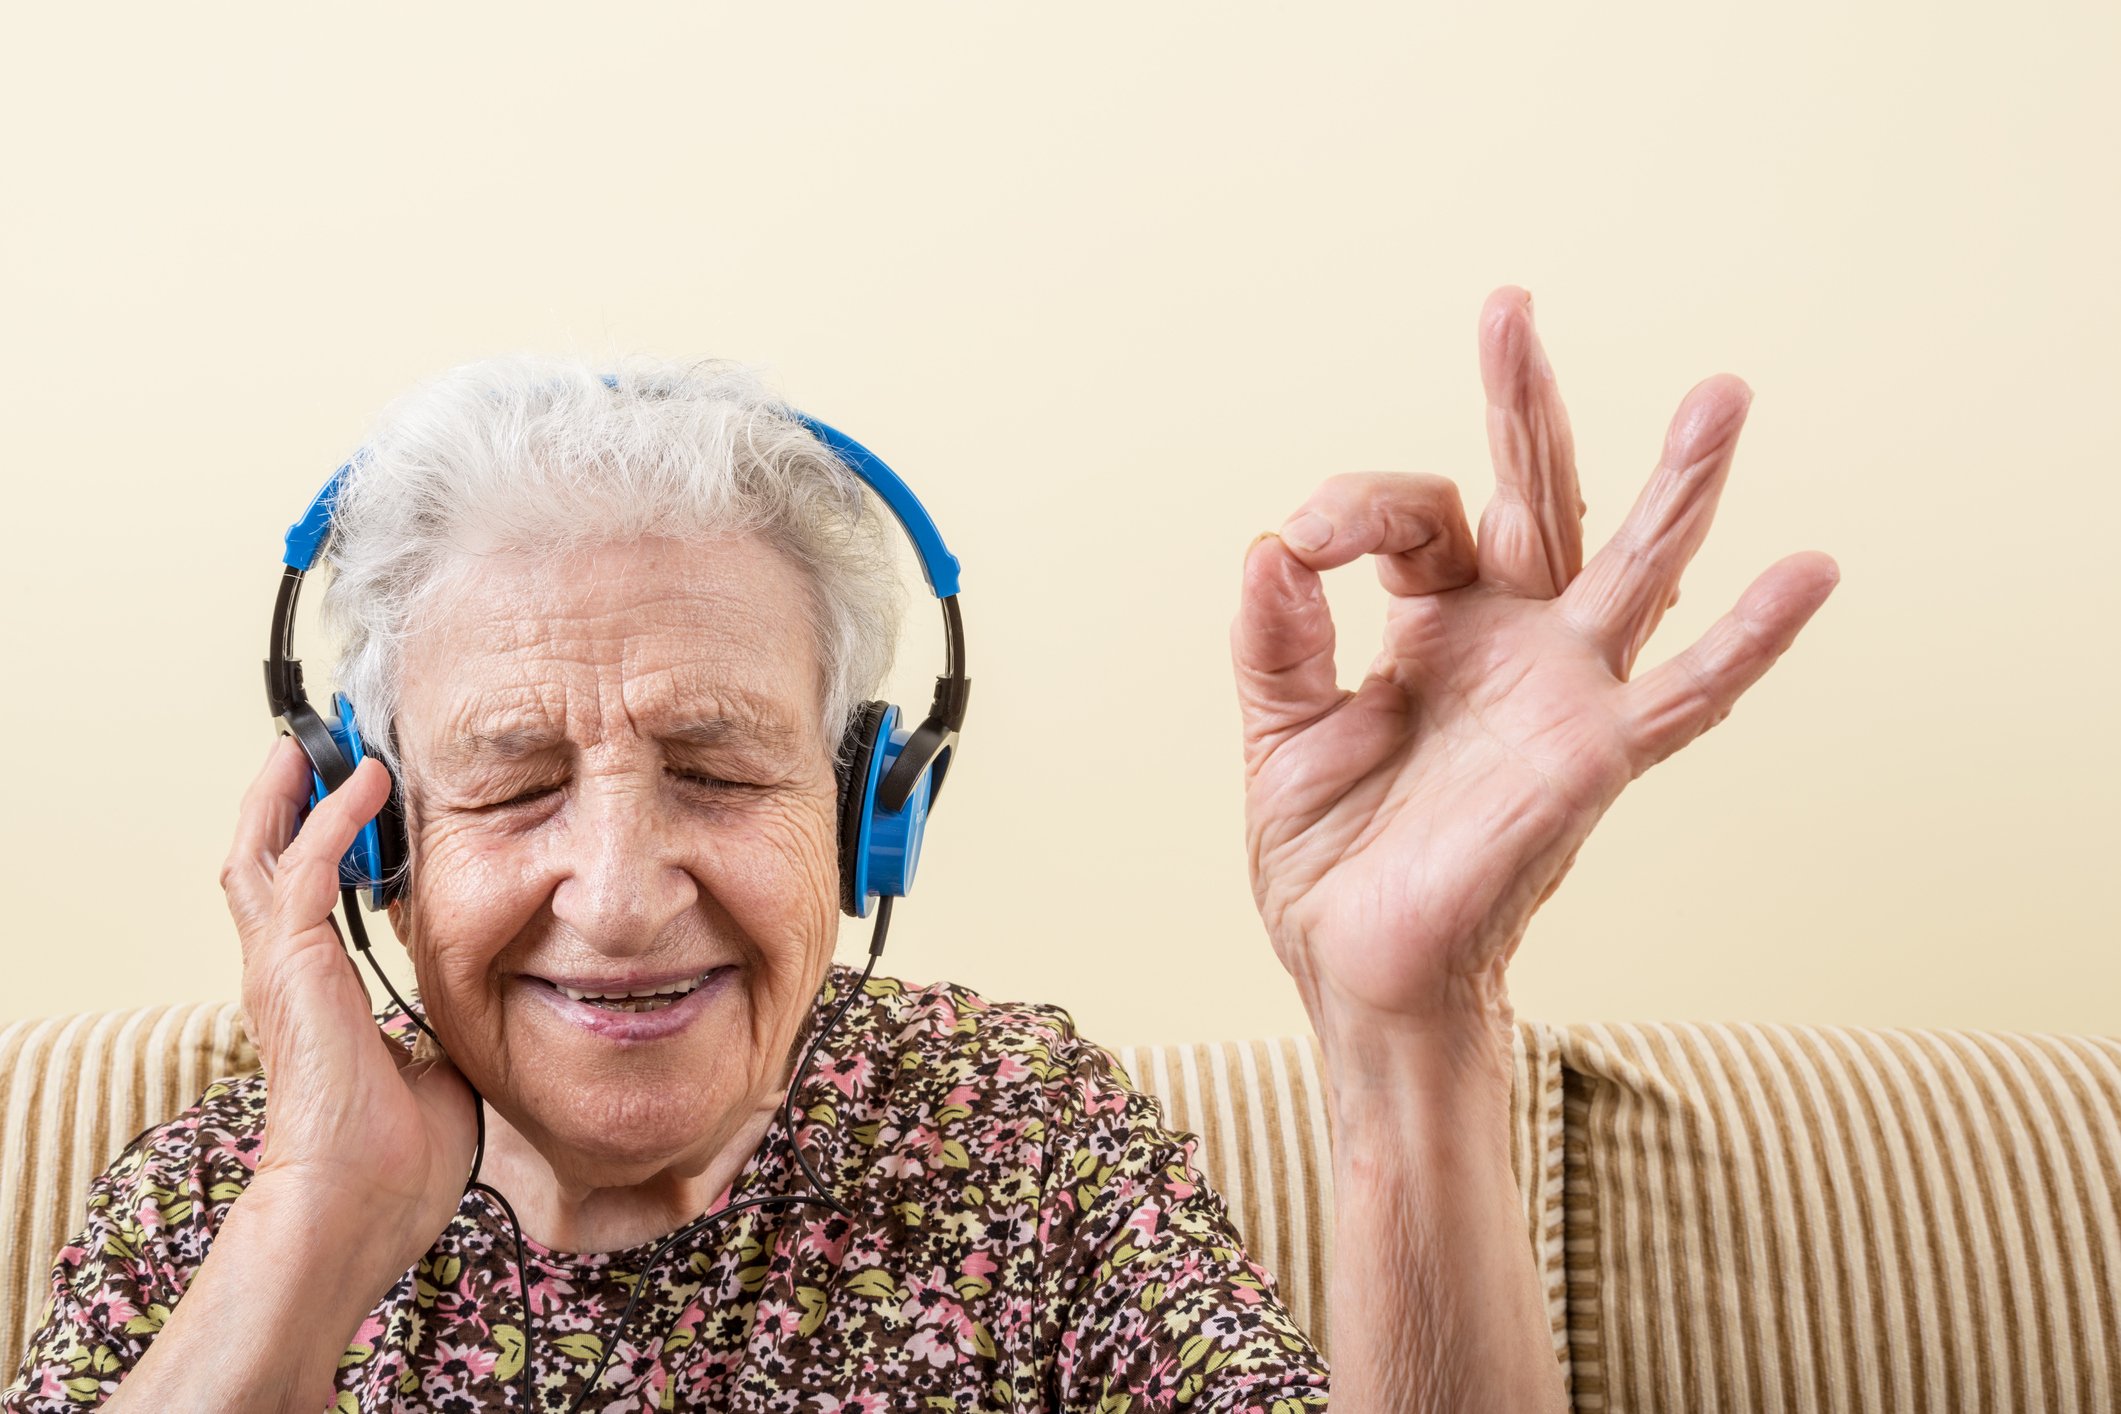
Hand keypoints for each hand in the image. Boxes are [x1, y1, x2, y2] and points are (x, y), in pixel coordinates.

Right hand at [219, 734, 472, 1283]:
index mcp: (316, 997)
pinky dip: (332, 817)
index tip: (361, 800)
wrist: (362, 1204)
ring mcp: (280, 968)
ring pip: (263, 851)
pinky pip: (305, 867)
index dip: (325, 845)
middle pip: (262, 860)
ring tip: (321, 740)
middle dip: (286, 797)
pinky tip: (367, 783)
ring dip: (292, 790)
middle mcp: (285, 974)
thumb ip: (443, 1024)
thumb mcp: (435, 1067)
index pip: (304, 899)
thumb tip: (483, 1002)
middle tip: (320, 745)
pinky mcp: (292, 966)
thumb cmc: (398, 1160)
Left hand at [1231, 286, 1839, 1055]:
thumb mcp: (1280, 734)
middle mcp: (1510, 642)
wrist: (1362, 972)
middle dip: (1523, 403)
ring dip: (1676, 482)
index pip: (1415, 515)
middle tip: (1510, 305)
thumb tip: (1270, 544)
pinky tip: (1812, 570)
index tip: (1301, 547)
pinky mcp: (1591, 757)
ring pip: (1634, 566)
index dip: (1355, 508)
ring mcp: (1561, 692)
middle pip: (1532, 495)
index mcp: (1434, 626)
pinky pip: (1686, 693)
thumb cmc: (1332, 863)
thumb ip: (1277, 640)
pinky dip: (1752, 638)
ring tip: (1723, 394)